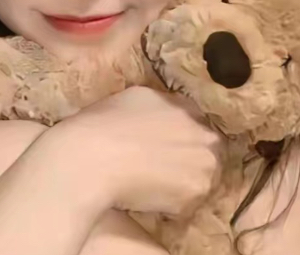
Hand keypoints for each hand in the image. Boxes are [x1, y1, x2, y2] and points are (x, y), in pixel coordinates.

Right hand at [51, 86, 223, 217]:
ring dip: (184, 181)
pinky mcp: (191, 201)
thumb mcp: (140, 96)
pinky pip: (187, 203)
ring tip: (154, 182)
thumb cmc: (108, 122)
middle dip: (189, 157)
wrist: (93, 159)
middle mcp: (206, 139)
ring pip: (200, 178)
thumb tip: (172, 112)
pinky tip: (149, 195)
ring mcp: (203, 172)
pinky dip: (173, 203)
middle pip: (206, 151)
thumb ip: (166, 104)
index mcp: (191, 111)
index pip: (197, 122)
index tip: (168, 142)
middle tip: (162, 165)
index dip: (183, 134)